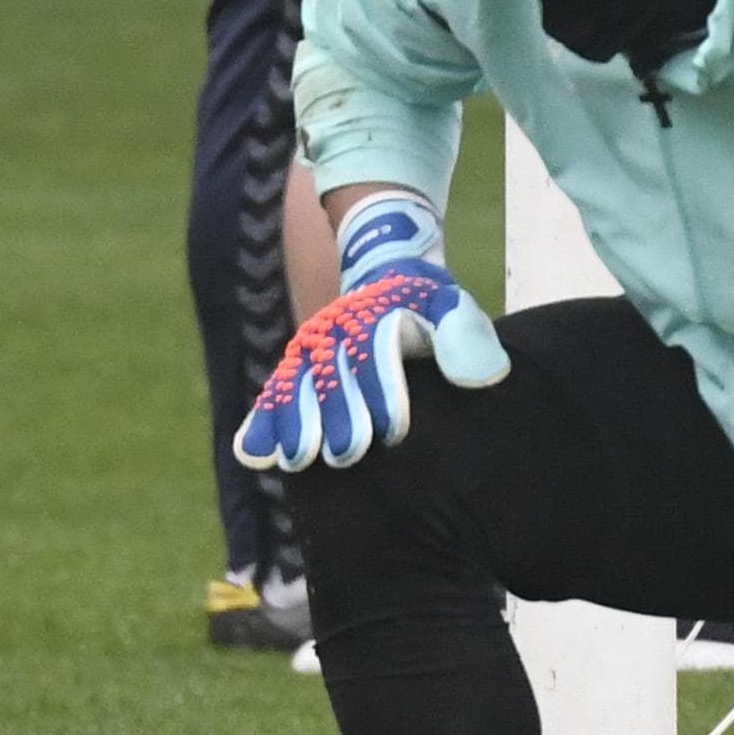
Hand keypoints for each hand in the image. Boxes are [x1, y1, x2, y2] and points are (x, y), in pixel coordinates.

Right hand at [229, 192, 507, 472]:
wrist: (384, 275)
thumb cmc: (426, 305)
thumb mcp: (451, 306)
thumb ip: (465, 335)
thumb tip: (480, 375)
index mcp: (378, 316)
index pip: (378, 354)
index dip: (384, 392)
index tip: (391, 431)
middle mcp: (338, 330)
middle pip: (334, 375)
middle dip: (338, 414)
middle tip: (345, 455)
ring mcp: (312, 347)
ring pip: (297, 385)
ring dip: (295, 422)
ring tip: (297, 460)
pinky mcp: (296, 365)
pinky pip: (275, 392)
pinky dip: (263, 422)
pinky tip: (253, 456)